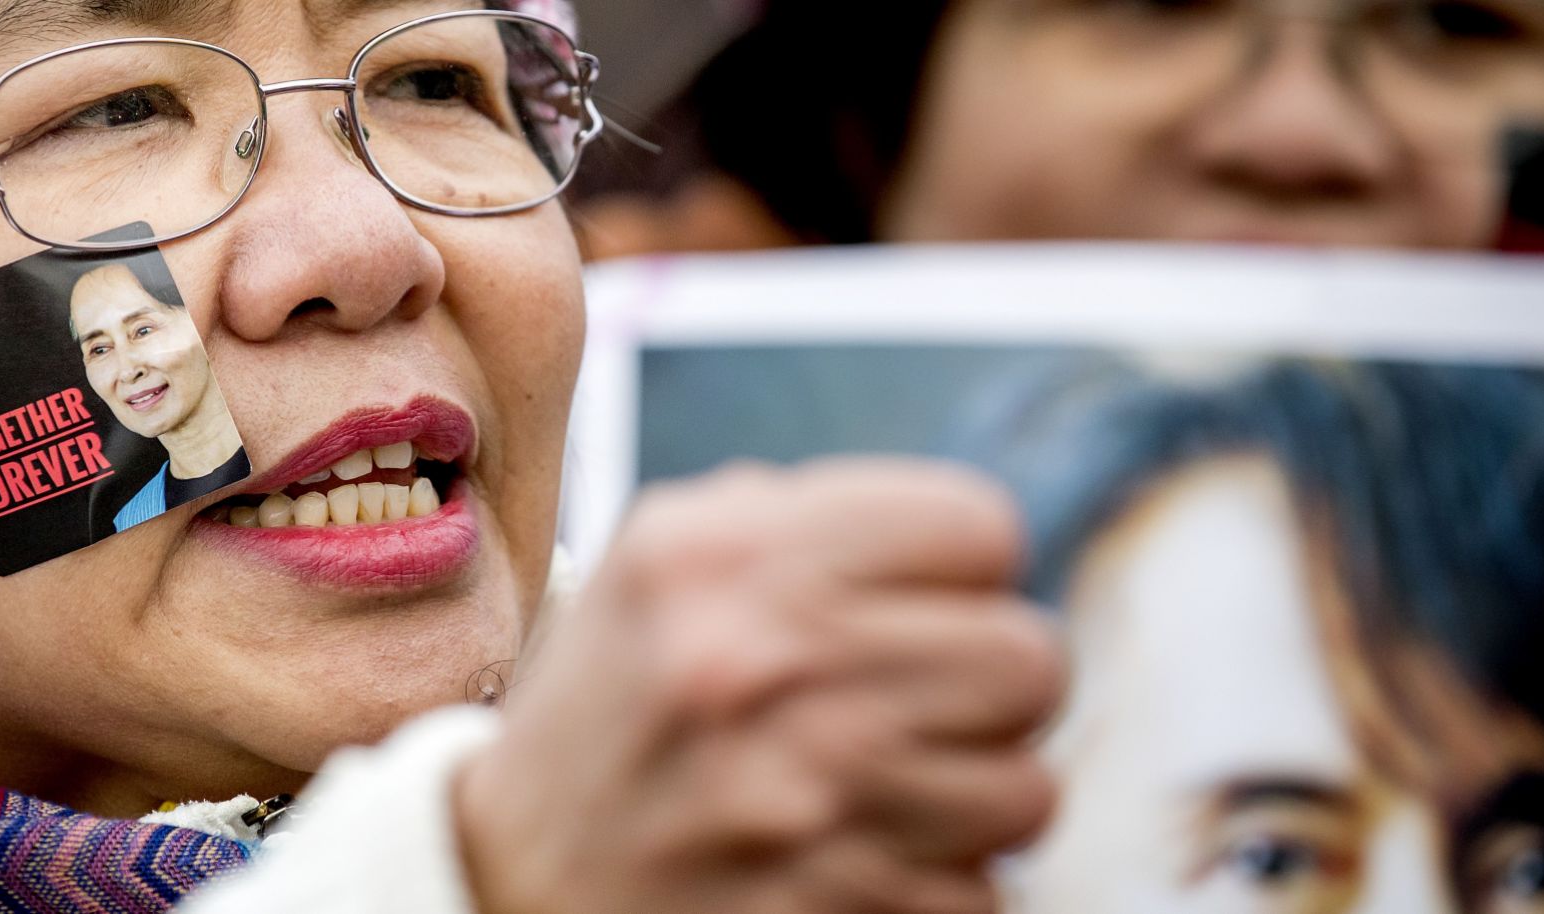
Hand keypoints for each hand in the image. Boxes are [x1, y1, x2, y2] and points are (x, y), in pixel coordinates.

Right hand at [456, 458, 1065, 913]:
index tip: (926, 601)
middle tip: (923, 699)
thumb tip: (948, 536)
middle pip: (1029, 658)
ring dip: (973, 792)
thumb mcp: (653, 563)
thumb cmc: (607, 711)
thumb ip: (790, 516)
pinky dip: (938, 882)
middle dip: (987, 682)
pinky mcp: (837, 911)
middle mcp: (768, 667)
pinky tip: (860, 855)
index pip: (980, 528)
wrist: (514, 879)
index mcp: (728, 556)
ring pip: (1027, 790)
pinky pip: (984, 893)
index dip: (963, 568)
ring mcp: (805, 803)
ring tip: (893, 785)